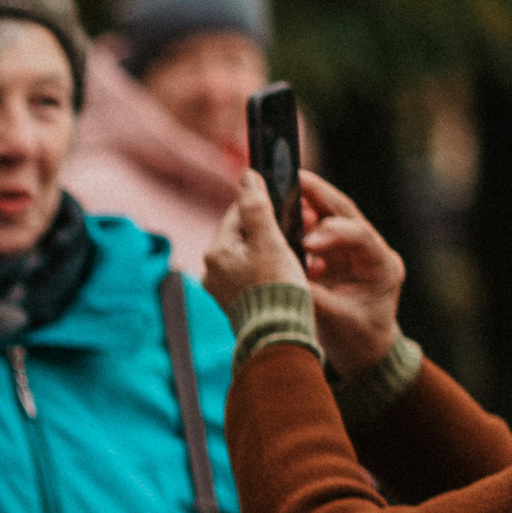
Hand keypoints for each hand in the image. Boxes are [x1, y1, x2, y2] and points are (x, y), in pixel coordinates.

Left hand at [202, 170, 305, 307]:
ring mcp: (221, 287)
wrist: (278, 336)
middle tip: (300, 229)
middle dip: (271, 228)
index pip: (238, 213)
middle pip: (244, 234)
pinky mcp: (235, 301)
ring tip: (299, 252)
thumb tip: (246, 176)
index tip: (289, 205)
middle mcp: (211, 269)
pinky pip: (253, 274)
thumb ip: (257, 208)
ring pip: (251, 254)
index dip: (265, 205)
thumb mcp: (270, 241)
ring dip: (274, 248)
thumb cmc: (276, 288)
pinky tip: (291, 271)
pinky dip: (271, 268)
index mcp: (216, 251)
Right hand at [295, 171, 404, 378]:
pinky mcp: (336, 254)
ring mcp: (354, 250)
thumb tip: (283, 279)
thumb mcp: (336, 322)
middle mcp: (371, 251)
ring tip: (281, 194)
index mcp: (382, 266)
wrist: (366, 354)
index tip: (307, 242)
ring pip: (330, 216)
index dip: (332, 234)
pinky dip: (298, 224)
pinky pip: (316, 230)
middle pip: (345, 212)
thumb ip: (311, 297)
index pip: (359, 236)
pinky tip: (280, 221)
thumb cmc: (357, 341)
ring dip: (306, 204)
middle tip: (294, 179)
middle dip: (319, 195)